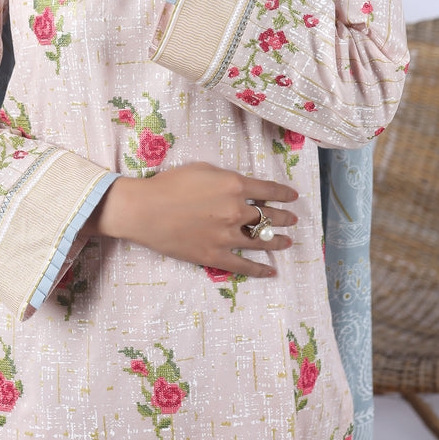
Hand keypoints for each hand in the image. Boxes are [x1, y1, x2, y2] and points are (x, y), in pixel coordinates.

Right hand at [86, 162, 298, 277]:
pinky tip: (271, 270)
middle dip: (284, 217)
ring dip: (278, 241)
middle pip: (269, 216)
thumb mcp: (202, 169)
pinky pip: (244, 265)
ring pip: (262, 240)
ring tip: (287, 242)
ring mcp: (228, 236)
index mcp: (234, 185)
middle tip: (293, 219)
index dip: (283, 193)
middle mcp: (236, 210)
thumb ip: (226, 178)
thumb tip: (241, 187)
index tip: (293, 196)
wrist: (145, 210)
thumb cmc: (170, 184)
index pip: (269, 189)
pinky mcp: (216, 256)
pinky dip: (260, 269)